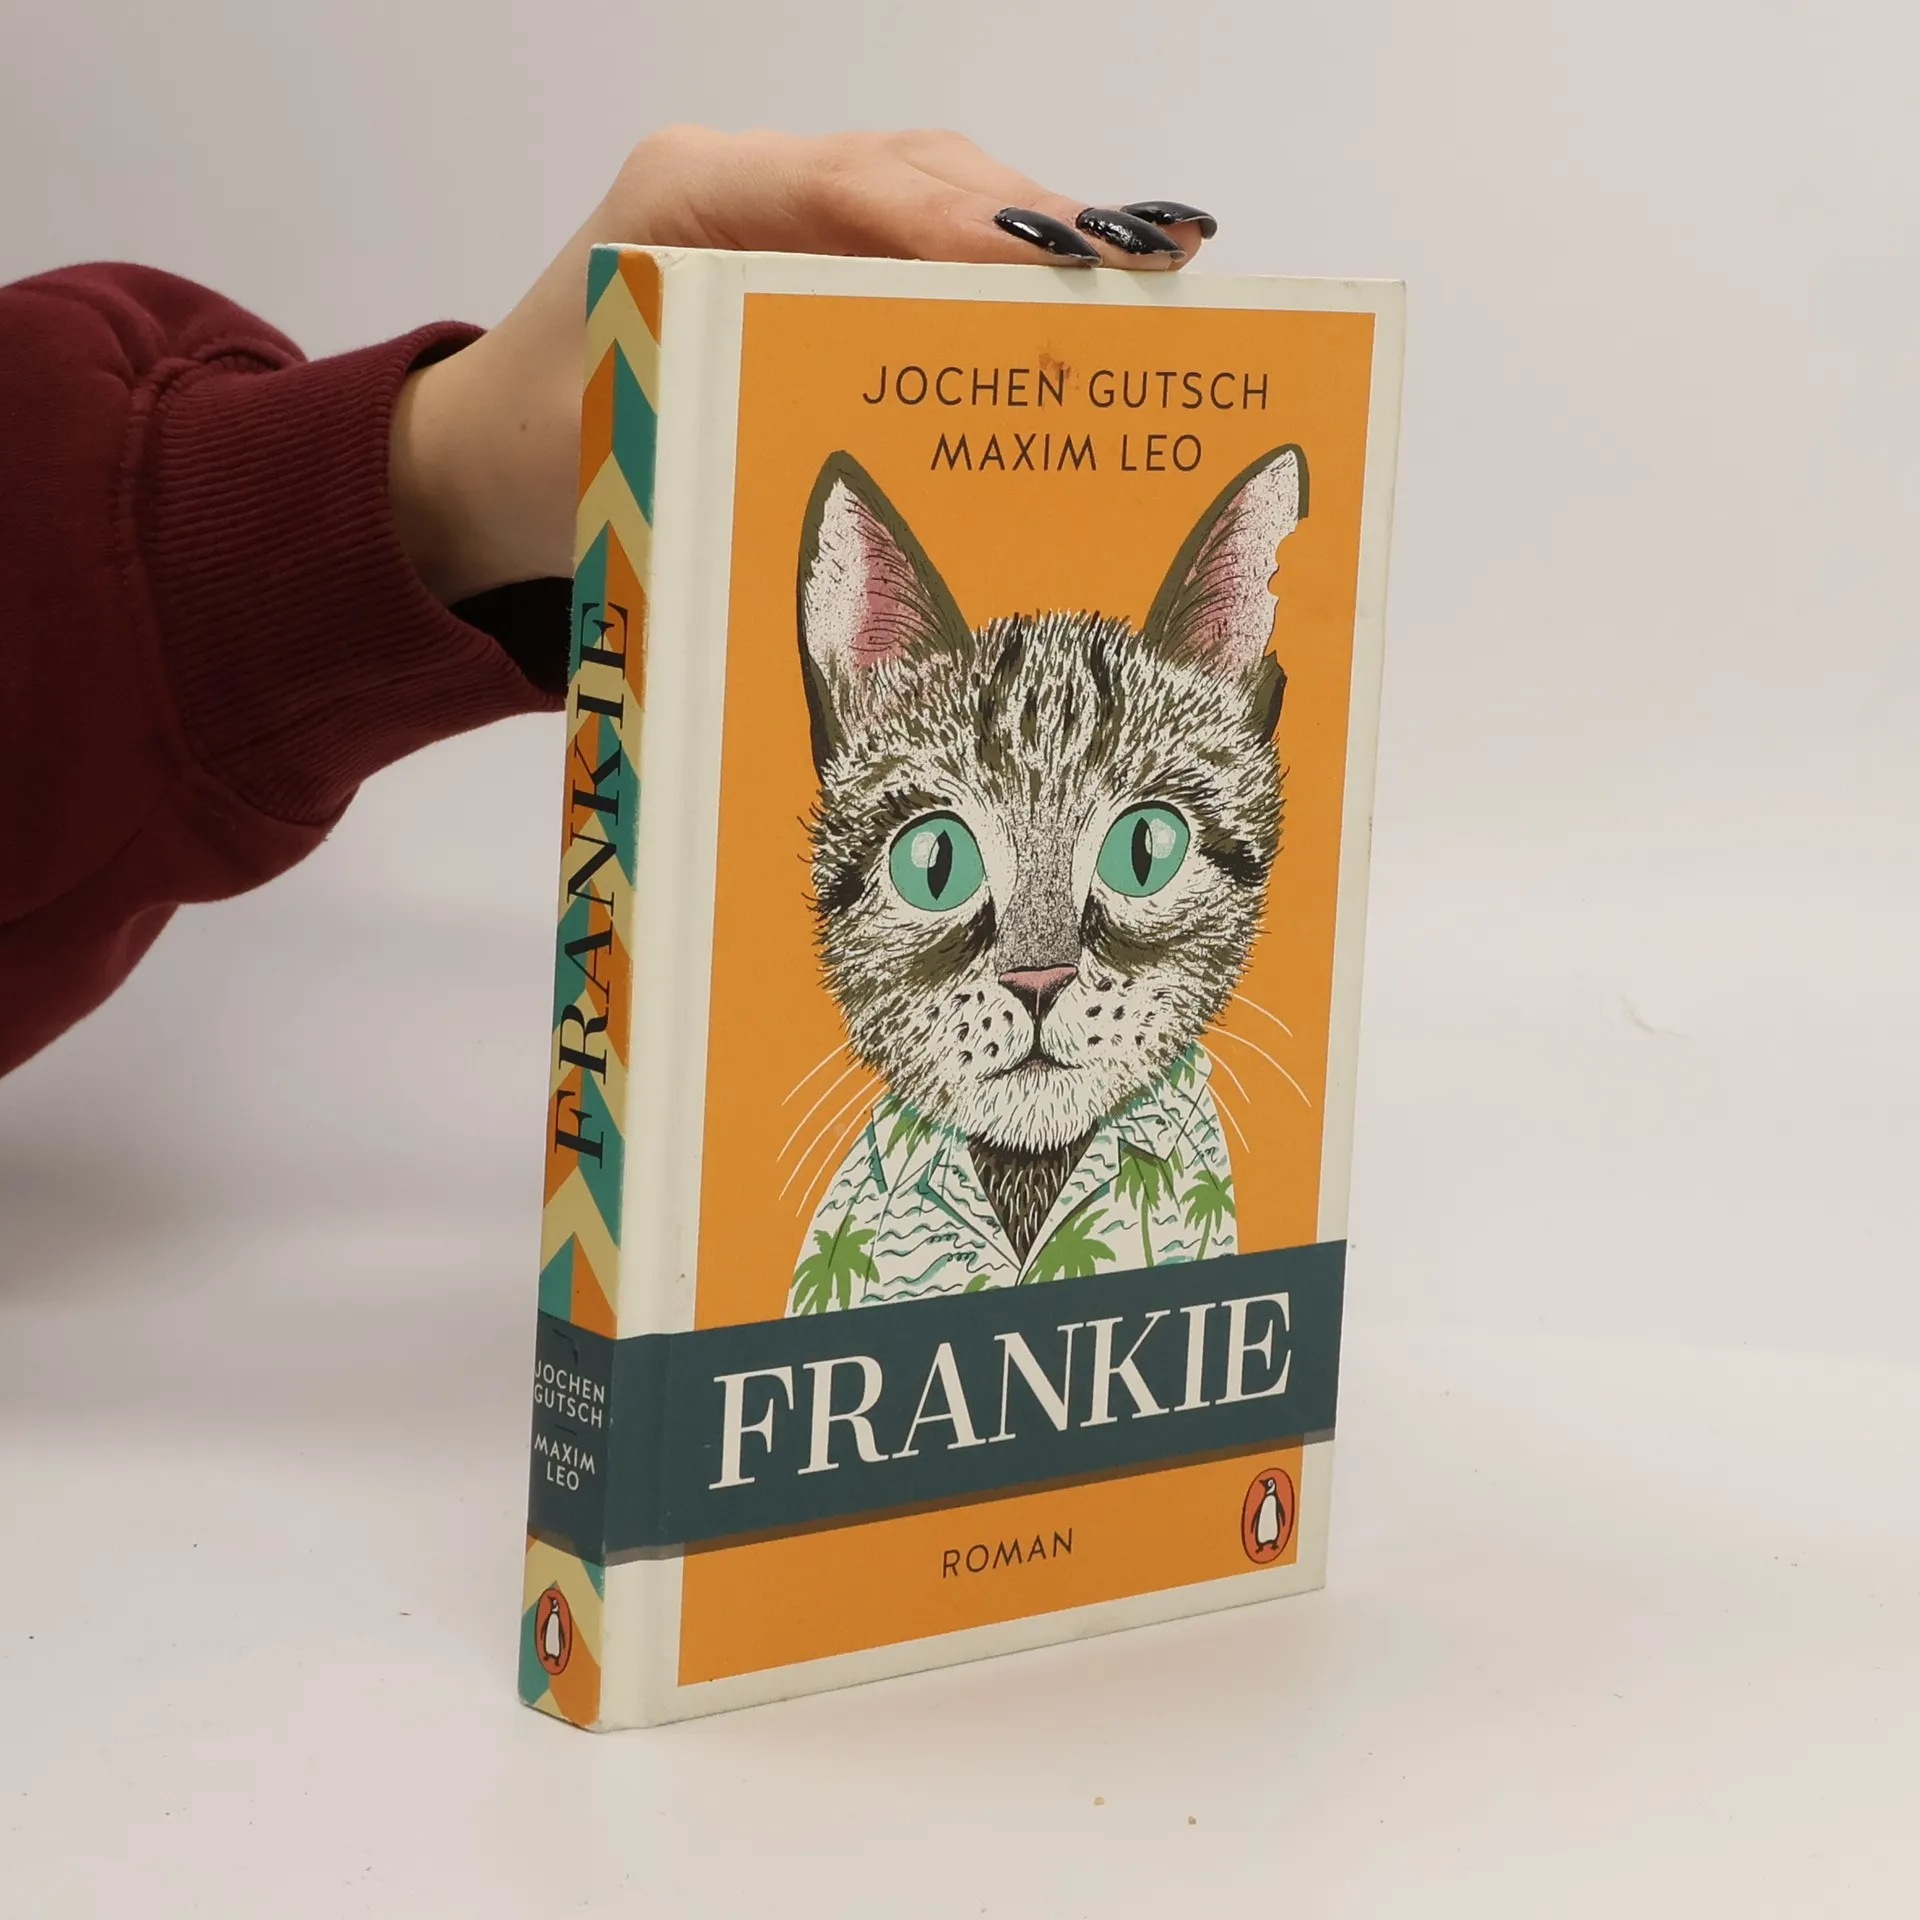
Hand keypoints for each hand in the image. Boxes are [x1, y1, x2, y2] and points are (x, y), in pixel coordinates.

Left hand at [390, 127, 1214, 604]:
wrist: (478, 458)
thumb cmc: (543, 464)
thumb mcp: (629, 459)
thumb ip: (737, 447)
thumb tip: (879, 513)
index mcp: (682, 200)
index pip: (845, 190)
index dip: (958, 226)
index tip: (1058, 264)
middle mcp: (735, 179)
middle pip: (911, 171)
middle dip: (1030, 220)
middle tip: (1145, 267)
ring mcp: (770, 206)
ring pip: (927, 190)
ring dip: (1030, 234)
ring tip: (1142, 274)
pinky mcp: (797, 249)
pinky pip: (912, 236)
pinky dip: (991, 265)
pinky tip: (1070, 298)